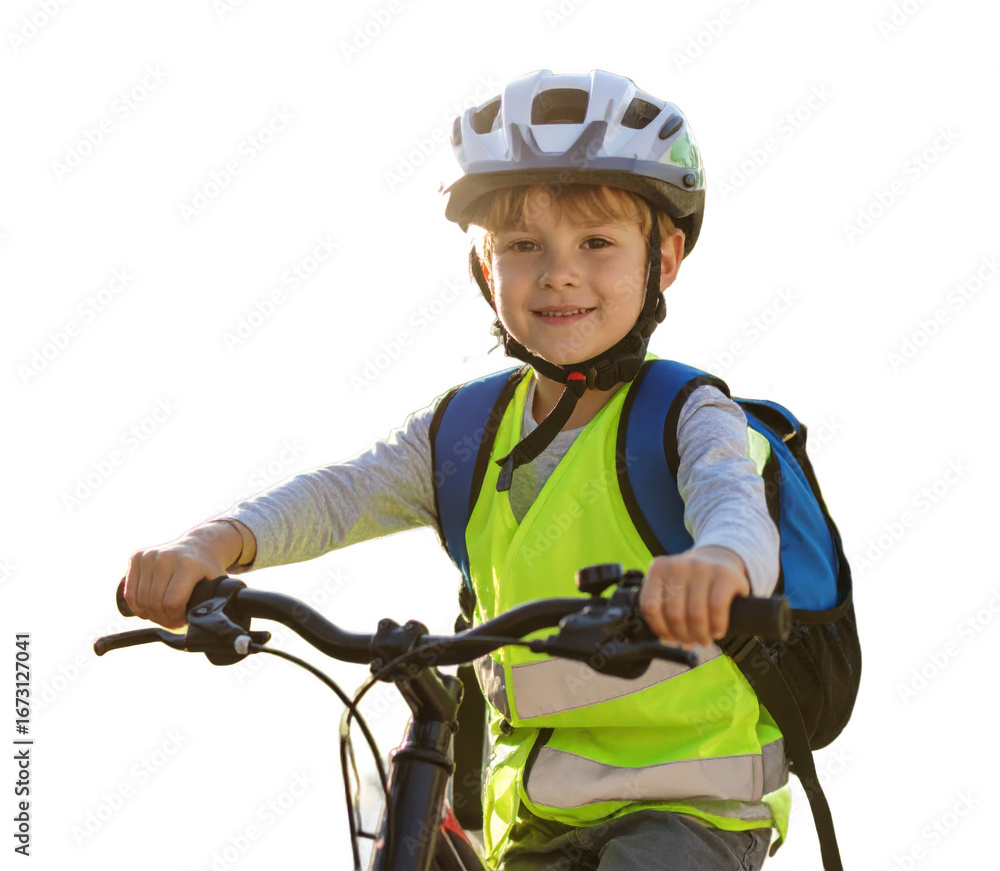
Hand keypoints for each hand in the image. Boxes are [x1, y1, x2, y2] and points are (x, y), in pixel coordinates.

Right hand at [124, 521, 251, 628]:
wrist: (199, 544)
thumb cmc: (207, 570)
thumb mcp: (217, 584)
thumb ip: (214, 604)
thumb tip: (208, 627)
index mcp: (187, 564)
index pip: (172, 603)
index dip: (176, 618)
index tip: (183, 621)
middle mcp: (166, 557)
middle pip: (155, 603)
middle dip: (163, 619)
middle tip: (172, 621)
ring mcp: (149, 555)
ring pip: (140, 600)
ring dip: (149, 614)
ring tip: (162, 615)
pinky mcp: (137, 556)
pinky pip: (129, 592)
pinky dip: (137, 606)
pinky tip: (148, 609)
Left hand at [638, 547, 750, 646]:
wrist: (720, 561)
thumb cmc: (691, 585)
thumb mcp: (672, 588)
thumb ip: (662, 608)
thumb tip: (665, 642)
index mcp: (659, 569)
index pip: (650, 607)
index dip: (661, 629)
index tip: (671, 638)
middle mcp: (678, 565)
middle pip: (674, 615)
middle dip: (683, 636)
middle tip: (691, 641)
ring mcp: (702, 567)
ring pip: (695, 615)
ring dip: (700, 634)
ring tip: (704, 638)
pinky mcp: (725, 575)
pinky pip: (717, 608)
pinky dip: (717, 626)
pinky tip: (717, 631)